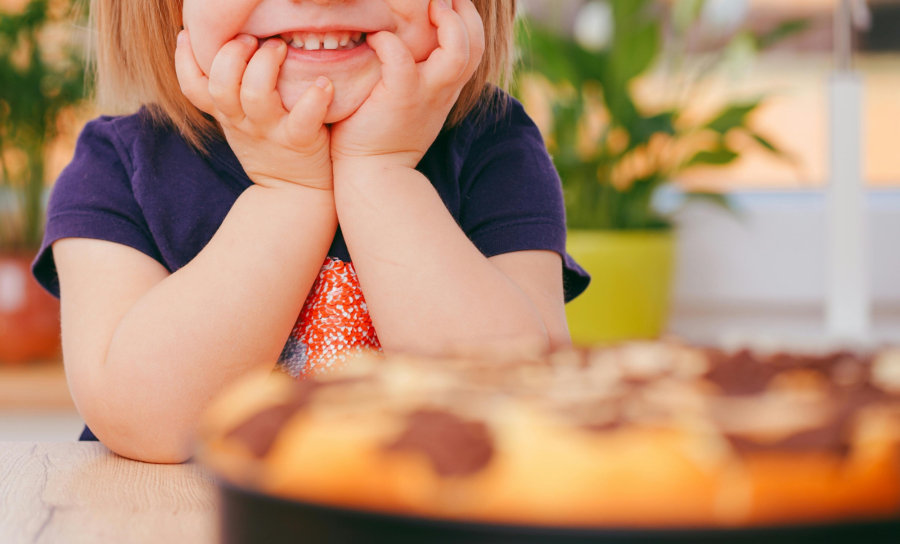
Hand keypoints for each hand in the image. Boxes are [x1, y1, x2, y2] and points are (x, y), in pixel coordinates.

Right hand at [175, 31, 334, 190]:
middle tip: (250, 38)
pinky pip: (303, 119)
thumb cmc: (270, 146)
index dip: (184, 60)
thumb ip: (230, 90)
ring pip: (255, 96)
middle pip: (220, 85)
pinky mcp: (299, 141)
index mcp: (226, 113)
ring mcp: (270, 131)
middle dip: (231, 54)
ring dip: (265, 65)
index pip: (193, 87)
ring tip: (280, 47)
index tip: (189, 33)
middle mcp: (243, 121)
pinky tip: (322, 83)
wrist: (295, 193)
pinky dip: (314, 99)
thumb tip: (224, 44)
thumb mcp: (239, 121)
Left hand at [330, 0, 484, 169]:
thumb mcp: (410, 100)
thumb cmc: (382, 134)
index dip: (466, 17)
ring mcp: (426, 93)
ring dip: (446, 22)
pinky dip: (388, 42)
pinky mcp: (400, 98)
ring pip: (457, 51)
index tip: (447, 0)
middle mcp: (444, 88)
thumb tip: (400, 38)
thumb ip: (415, 72)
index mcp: (447, 86)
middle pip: (476, 42)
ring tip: (426, 7)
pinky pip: (401, 58)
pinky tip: (375, 39)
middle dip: (463, 11)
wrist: (374, 174)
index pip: (474, 44)